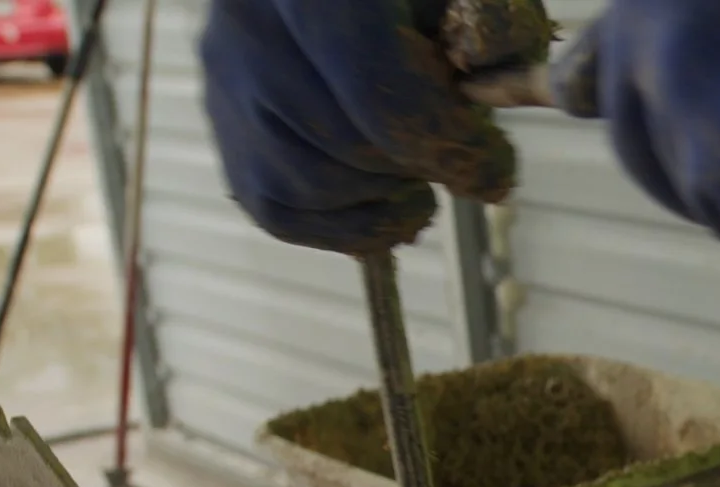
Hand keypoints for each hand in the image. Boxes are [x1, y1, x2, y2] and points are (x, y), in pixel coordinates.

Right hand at [198, 0, 550, 254]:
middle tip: (459, 158)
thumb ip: (490, 29)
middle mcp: (250, 28)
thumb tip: (489, 88)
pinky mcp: (225, 132)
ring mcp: (226, 84)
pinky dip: (348, 226)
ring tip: (421, 170)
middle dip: (420, 166)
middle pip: (348, 144)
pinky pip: (281, 213)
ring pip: (312, 186)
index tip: (495, 170)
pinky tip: (390, 203)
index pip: (376, 91)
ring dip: (385, 196)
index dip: (447, 146)